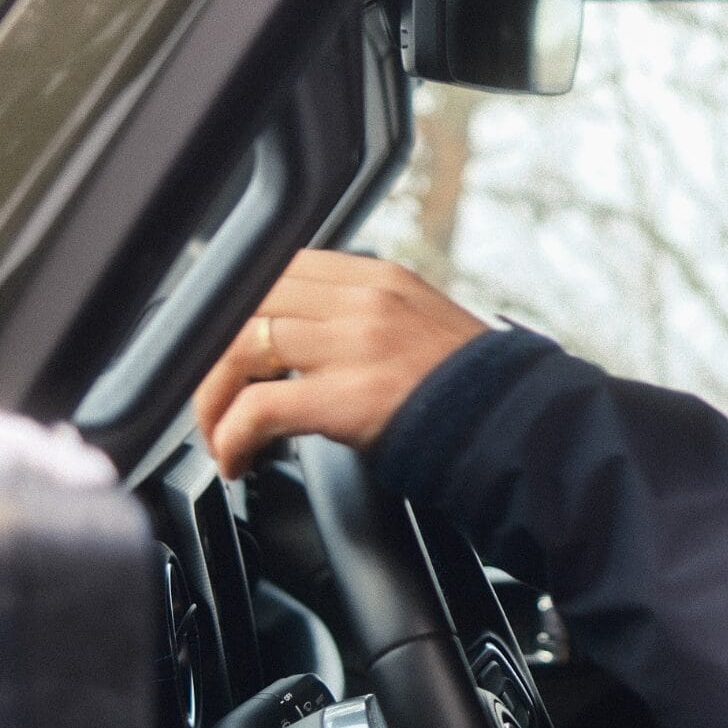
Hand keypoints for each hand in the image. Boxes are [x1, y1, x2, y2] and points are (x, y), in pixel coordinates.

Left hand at [192, 250, 489, 478]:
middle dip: (209, 357)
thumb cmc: (469, 390)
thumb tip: (296, 334)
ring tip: (220, 436)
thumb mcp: (417, 323)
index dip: (232, 307)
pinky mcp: (351, 396)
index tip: (218, 346)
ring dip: (212, 400)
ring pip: (239, 348)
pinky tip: (238, 460)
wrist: (518, 426)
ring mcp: (357, 345)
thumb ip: (360, 315)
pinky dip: (232, 436)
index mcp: (377, 277)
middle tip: (210, 399)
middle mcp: (363, 300)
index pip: (276, 267)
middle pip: (246, 303)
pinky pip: (260, 408)